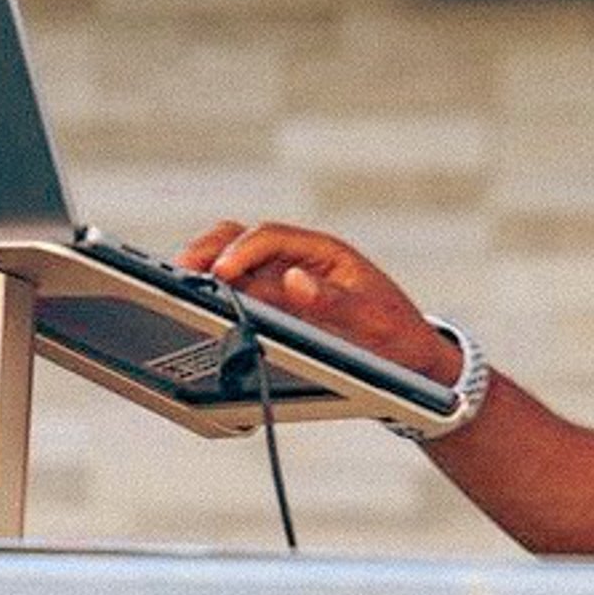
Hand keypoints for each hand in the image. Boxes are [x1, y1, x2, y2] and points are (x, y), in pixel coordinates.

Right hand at [178, 220, 459, 384]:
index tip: (221, 273)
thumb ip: (335, 302)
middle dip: (210, 249)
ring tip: (180, 289)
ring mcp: (284, 281)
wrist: (413, 359)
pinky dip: (215, 294)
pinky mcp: (276, 306)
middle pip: (242, 238)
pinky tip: (197, 309)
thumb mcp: (372, 321)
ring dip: (206, 269)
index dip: (242, 250)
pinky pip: (238, 292)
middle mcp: (299, 260)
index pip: (271, 236)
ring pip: (233, 261)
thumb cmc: (398, 335)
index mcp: (324, 253)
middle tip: (182, 273)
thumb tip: (294, 280)